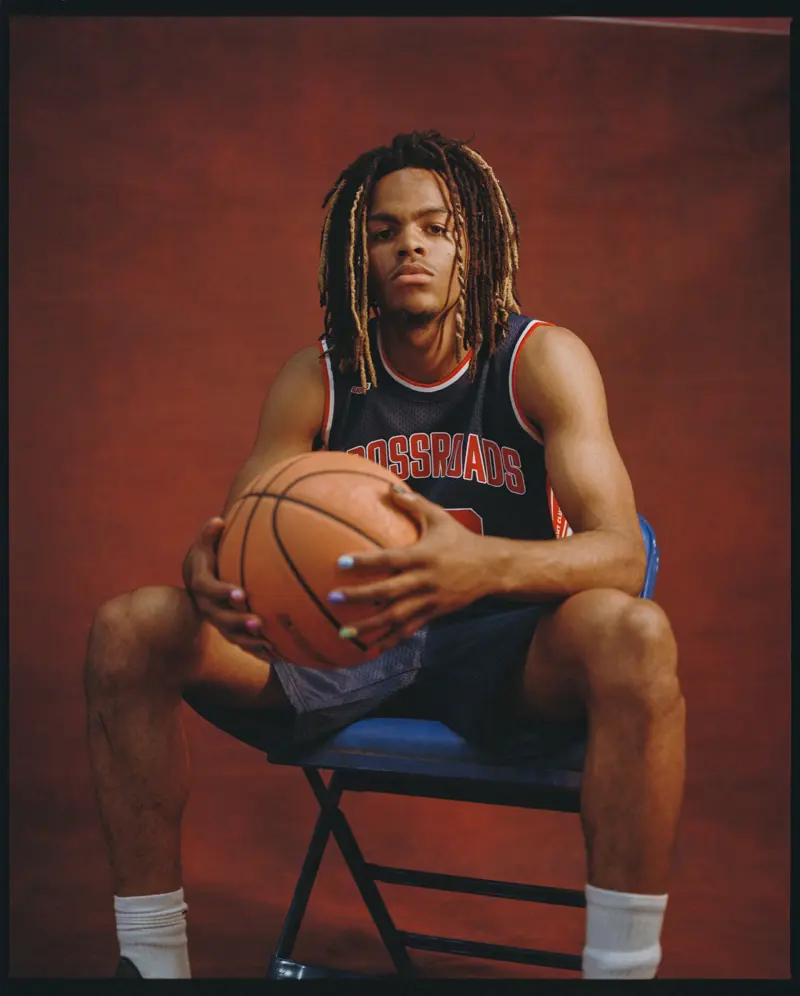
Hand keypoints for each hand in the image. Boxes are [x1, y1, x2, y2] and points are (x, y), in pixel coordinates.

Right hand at [183, 517, 270, 657]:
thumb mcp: (204, 545)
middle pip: (220, 618)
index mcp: (201, 584)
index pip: (208, 589)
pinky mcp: (228, 629)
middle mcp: (207, 606)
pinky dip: (255, 649)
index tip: (241, 593)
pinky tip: (274, 653)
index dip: (223, 592)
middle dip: (238, 621)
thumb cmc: (207, 558)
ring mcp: (217, 620)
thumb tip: (218, 521)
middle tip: (258, 622)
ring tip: (268, 642)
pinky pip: (241, 642)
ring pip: (231, 635)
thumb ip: (209, 534)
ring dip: (249, 640)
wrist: (199, 580)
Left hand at [328, 487, 491, 651]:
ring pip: (397, 616)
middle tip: (334, 599)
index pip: (390, 559)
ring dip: (370, 626)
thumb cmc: (460, 539)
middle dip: (360, 597)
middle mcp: (425, 580)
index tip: (340, 562)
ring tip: (345, 633)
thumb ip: (414, 503)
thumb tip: (388, 488)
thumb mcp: (440, 517)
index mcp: (423, 555)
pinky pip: (410, 630)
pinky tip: (371, 648)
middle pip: (388, 591)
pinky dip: (391, 640)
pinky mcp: (435, 614)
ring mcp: (430, 600)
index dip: (365, 562)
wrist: (491, 568)